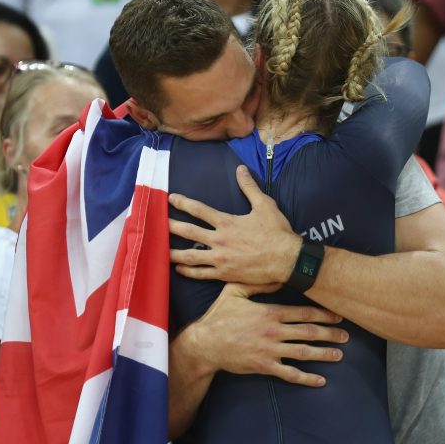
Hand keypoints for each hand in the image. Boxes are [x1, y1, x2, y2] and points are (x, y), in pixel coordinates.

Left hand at [169, 165, 301, 284]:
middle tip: (157, 223)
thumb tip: (240, 169)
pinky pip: (201, 273)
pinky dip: (188, 271)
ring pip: (190, 255)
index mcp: (226, 222)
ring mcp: (220, 258)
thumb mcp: (265, 205)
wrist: (287, 260)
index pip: (199, 210)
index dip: (183, 203)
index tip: (171, 199)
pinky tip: (178, 269)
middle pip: (188, 232)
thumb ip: (249, 187)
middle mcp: (219, 240)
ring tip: (159, 250)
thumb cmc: (277, 232)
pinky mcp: (224, 273)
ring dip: (172, 252)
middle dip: (171, 226)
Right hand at [181, 282, 347, 386]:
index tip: (337, 315)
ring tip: (339, 355)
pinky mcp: (264, 366)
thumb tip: (277, 275)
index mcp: (269, 313)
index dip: (323, 314)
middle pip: (309, 332)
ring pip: (303, 352)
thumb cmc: (219, 316)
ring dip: (324, 353)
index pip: (303, 313)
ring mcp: (270, 350)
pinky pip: (290, 374)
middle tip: (346, 335)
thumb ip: (257, 283)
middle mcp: (273, 331)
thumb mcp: (234, 291)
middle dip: (330, 333)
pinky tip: (320, 380)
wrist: (204, 344)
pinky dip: (306, 378)